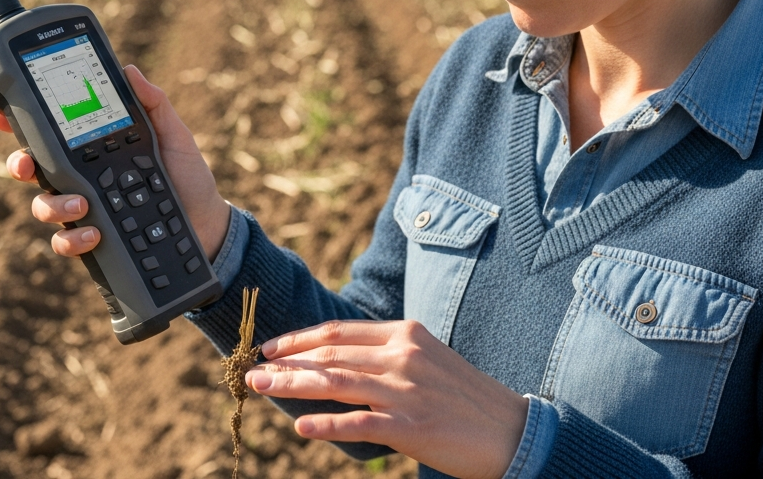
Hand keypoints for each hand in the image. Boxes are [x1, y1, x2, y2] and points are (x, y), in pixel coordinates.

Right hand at [0, 64, 230, 259]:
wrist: (208, 226)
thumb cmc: (188, 179)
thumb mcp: (173, 136)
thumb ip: (153, 104)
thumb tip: (129, 70)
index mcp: (93, 151)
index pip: (51, 136)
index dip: (20, 125)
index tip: (3, 115)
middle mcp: (82, 180)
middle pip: (34, 170)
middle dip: (18, 164)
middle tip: (27, 164)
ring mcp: (84, 211)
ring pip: (44, 207)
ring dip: (52, 205)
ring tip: (82, 203)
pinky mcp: (93, 241)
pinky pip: (66, 242)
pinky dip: (73, 239)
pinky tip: (94, 233)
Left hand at [246, 320, 527, 478]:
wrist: (511, 430)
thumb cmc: (465, 398)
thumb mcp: (427, 360)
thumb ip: (387, 355)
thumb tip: (339, 360)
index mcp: (405, 334)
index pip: (339, 332)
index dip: (300, 339)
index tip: (271, 348)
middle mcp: (403, 356)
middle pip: (331, 354)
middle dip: (286, 361)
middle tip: (252, 369)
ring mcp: (407, 391)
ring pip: (337, 382)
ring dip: (293, 385)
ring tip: (261, 387)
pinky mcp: (413, 426)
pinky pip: (361, 423)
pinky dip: (328, 424)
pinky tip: (301, 426)